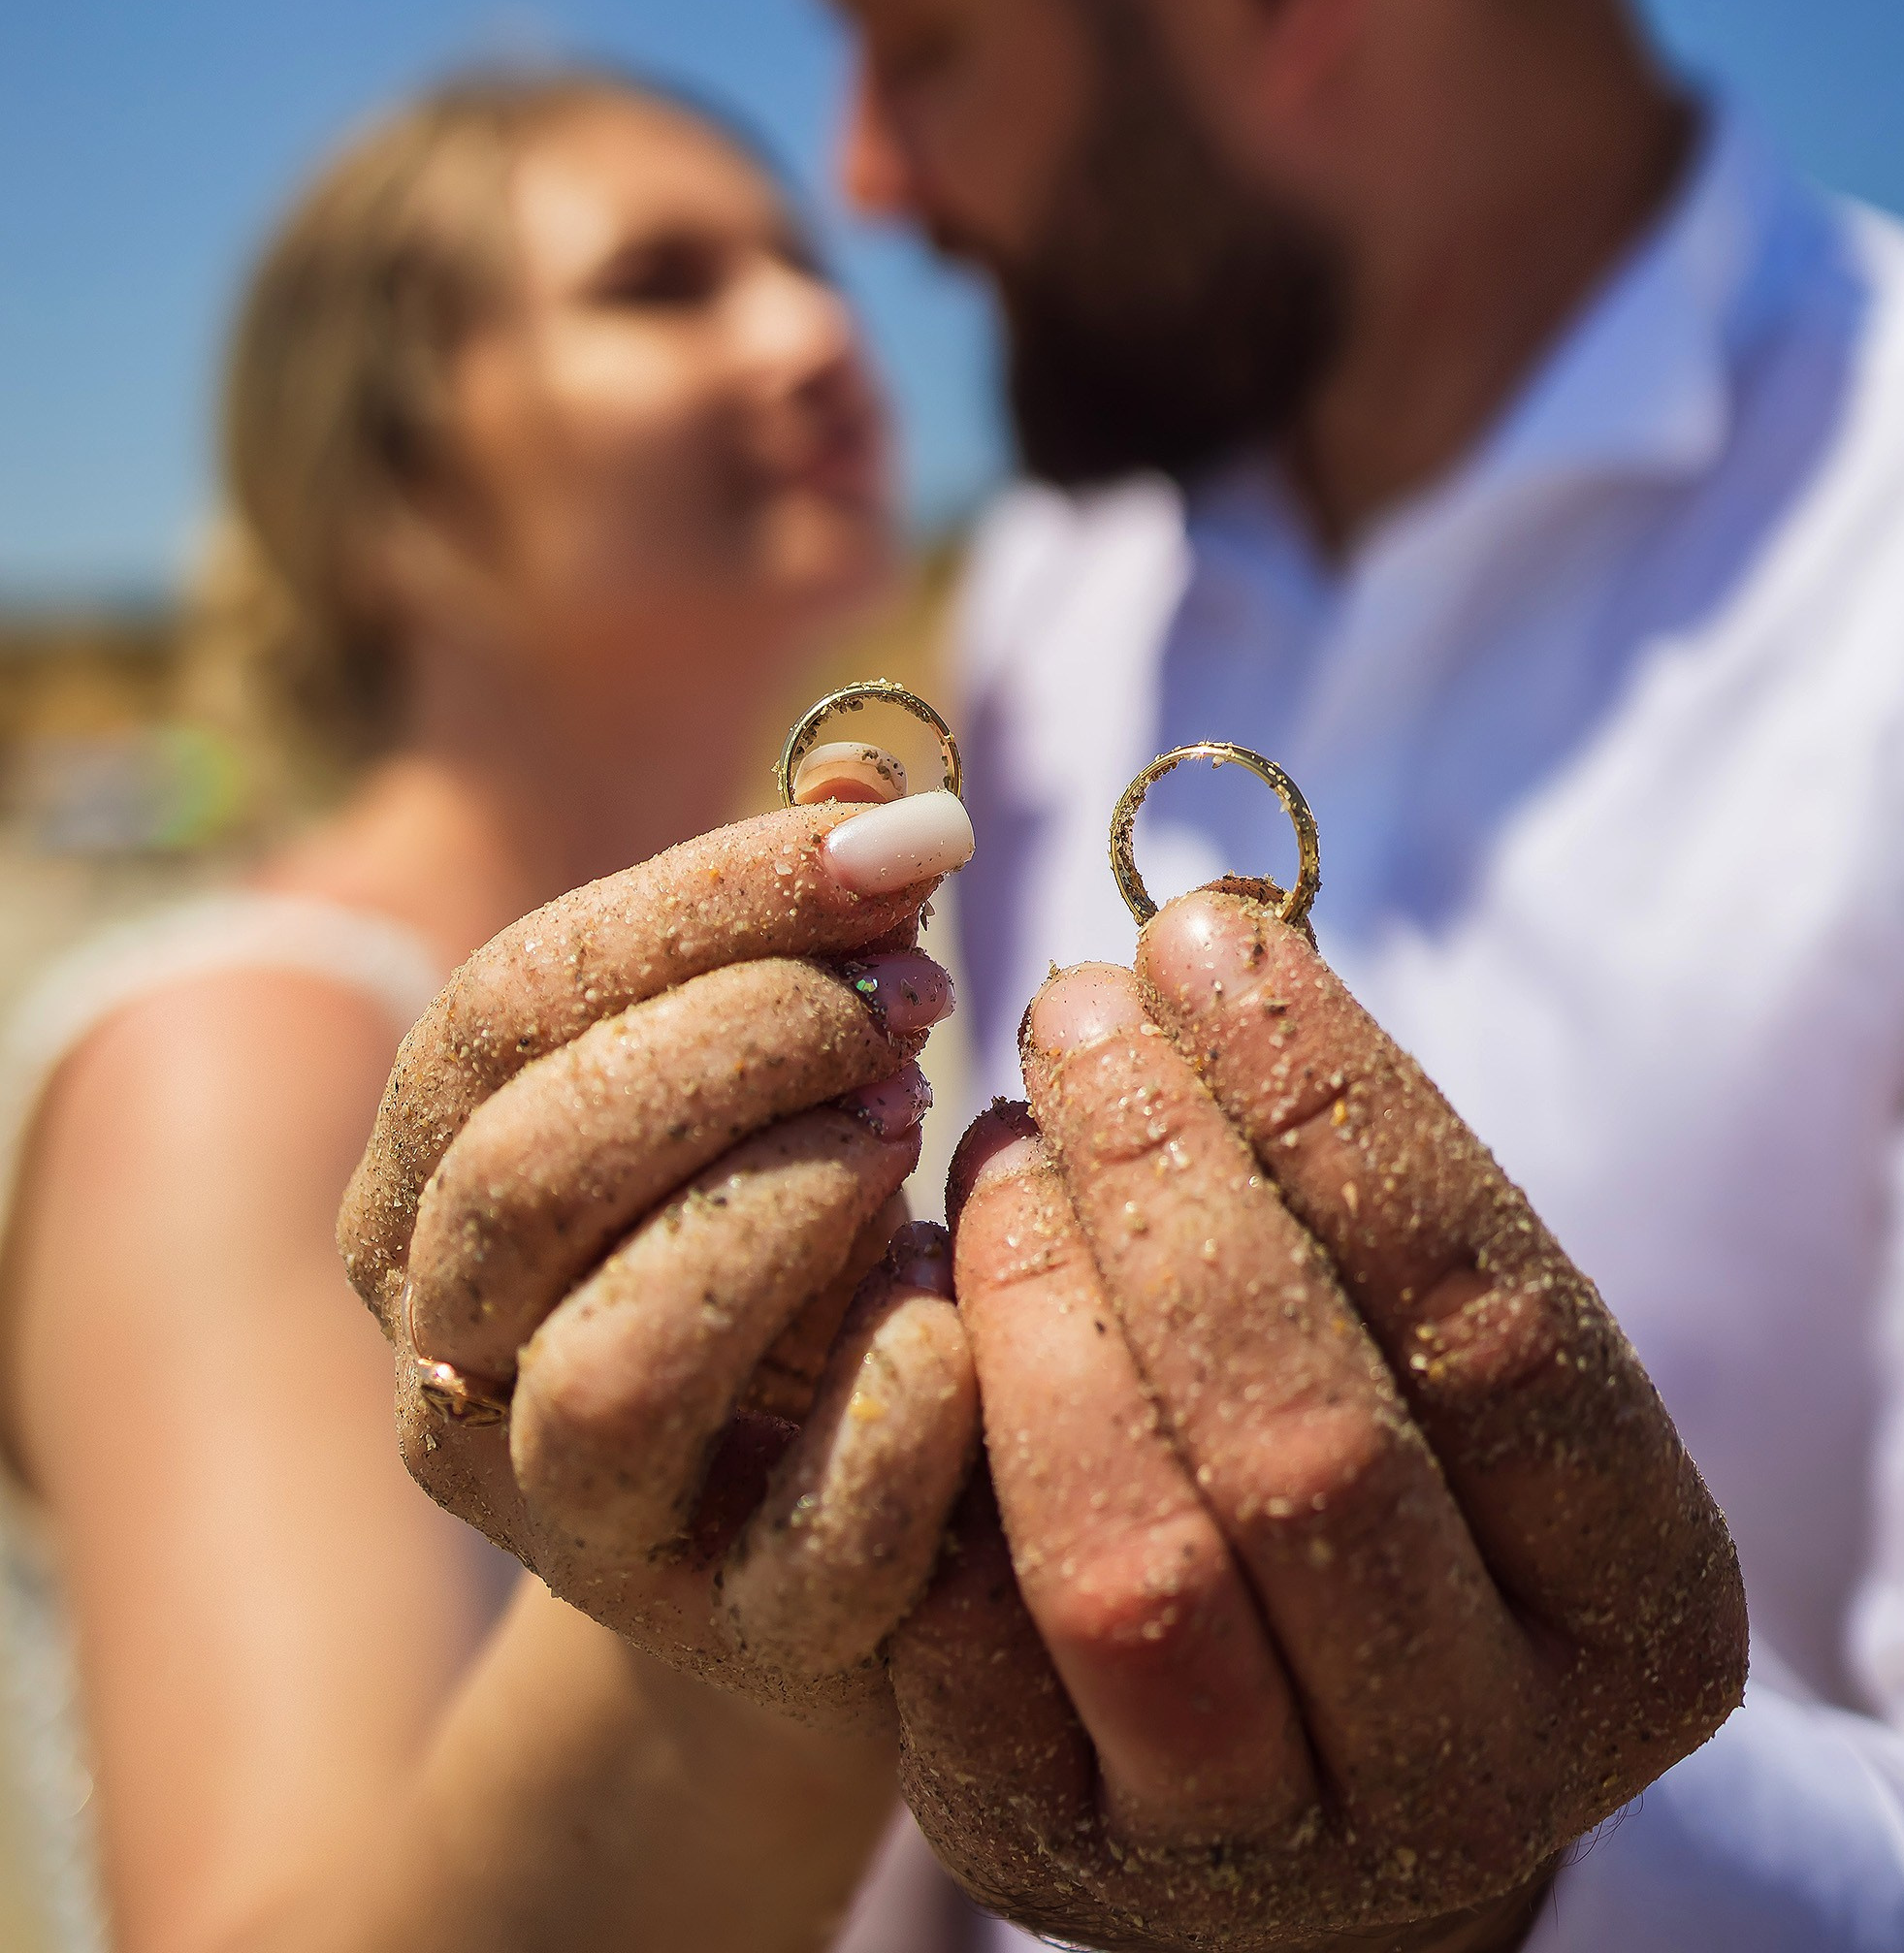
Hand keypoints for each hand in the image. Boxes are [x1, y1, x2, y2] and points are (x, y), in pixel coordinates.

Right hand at [337, 795, 980, 1725]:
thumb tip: (873, 775)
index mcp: (426, 1186)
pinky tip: (966, 1308)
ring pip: (613, 1365)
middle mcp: (455, 1360)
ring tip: (915, 1124)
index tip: (910, 835)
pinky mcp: (734, 1639)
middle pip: (527, 1168)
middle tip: (914, 991)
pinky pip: (798, 1544)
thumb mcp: (774, 1077)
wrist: (813, 1563)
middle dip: (741, 1036)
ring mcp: (579, 1521)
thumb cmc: (787, 1256)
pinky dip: (895, 1405)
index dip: (711, 894)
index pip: (508, 1003)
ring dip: (786, 1207)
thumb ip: (804, 927)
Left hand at [891, 887, 1746, 1950]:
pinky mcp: (1053, 1860)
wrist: (1311, 1769)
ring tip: (1000, 1142)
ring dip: (1043, 1303)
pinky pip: (964, 1639)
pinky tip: (920, 1287)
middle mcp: (1475, 1773)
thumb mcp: (1447, 1357)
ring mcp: (1260, 1856)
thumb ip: (1368, 1188)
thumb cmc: (1400, 1478)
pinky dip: (935, 1435)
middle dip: (1174, 1185)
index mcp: (1636, 1619)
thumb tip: (1203, 937)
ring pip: (1130, 1565)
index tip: (1207, 936)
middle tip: (1074, 1011)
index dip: (1339, 1111)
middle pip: (1310, 1449)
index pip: (1498, 1330)